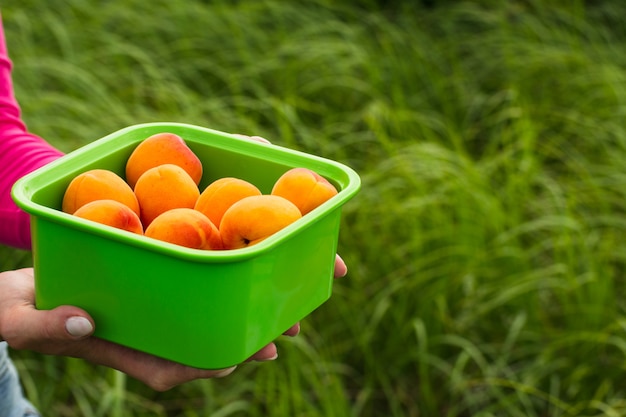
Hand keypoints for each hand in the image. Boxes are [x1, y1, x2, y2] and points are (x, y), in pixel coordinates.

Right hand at [0, 258, 346, 390]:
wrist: (21, 291)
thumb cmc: (17, 310)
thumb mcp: (19, 320)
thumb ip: (43, 327)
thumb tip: (81, 323)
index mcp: (123, 351)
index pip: (171, 367)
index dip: (206, 364)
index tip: (237, 357)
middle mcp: (148, 336)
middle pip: (202, 344)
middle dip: (244, 341)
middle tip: (284, 332)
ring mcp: (156, 312)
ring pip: (206, 319)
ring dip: (245, 314)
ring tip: (285, 308)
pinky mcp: (158, 288)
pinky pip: (195, 291)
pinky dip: (222, 283)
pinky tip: (247, 268)